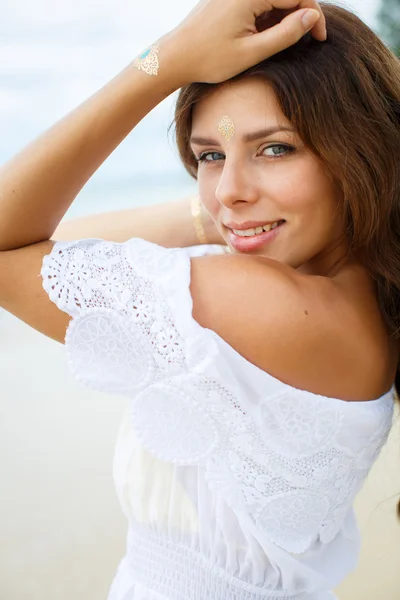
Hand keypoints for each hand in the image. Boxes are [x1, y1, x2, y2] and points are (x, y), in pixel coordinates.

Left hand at [165, 0, 325, 84]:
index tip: (321, 40)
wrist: (175, 57)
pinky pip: (259, 1)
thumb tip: (312, 17)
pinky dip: (268, 17)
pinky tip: (261, 39)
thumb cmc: (209, 59)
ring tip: (274, 46)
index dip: (315, 16)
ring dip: (283, 18)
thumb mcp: (252, 52)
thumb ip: (285, 34)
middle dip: (300, 16)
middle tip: (306, 43)